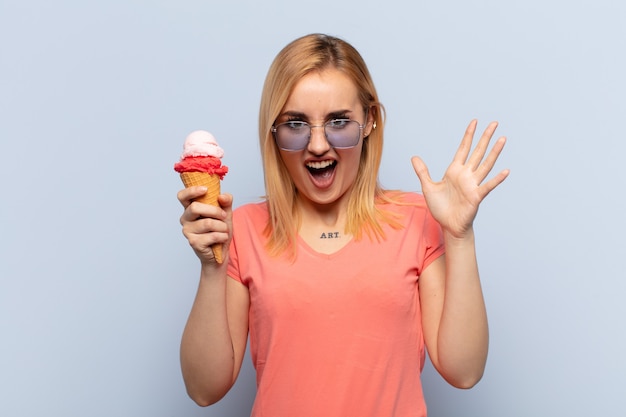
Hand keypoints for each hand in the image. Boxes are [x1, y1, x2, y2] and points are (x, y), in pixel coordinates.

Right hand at [177, 186, 232, 264]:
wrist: (221, 252)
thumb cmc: (220, 231)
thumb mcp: (225, 213)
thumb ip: (226, 202)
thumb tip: (222, 196)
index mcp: (190, 208)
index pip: (182, 196)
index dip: (191, 191)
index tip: (205, 189)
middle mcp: (185, 219)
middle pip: (195, 207)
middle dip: (214, 210)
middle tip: (223, 215)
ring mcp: (188, 231)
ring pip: (207, 223)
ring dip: (222, 226)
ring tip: (224, 230)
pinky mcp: (194, 242)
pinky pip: (212, 235)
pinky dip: (222, 236)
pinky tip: (222, 238)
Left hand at [411, 120, 508, 238]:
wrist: (448, 225)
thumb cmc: (440, 208)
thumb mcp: (428, 187)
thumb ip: (422, 172)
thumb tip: (414, 157)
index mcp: (454, 171)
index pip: (463, 149)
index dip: (468, 135)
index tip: (474, 122)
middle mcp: (466, 175)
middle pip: (477, 152)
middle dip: (485, 137)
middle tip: (494, 123)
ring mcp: (473, 185)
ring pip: (485, 165)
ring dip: (494, 152)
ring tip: (503, 139)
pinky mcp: (476, 196)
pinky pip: (488, 186)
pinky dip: (497, 179)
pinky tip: (506, 171)